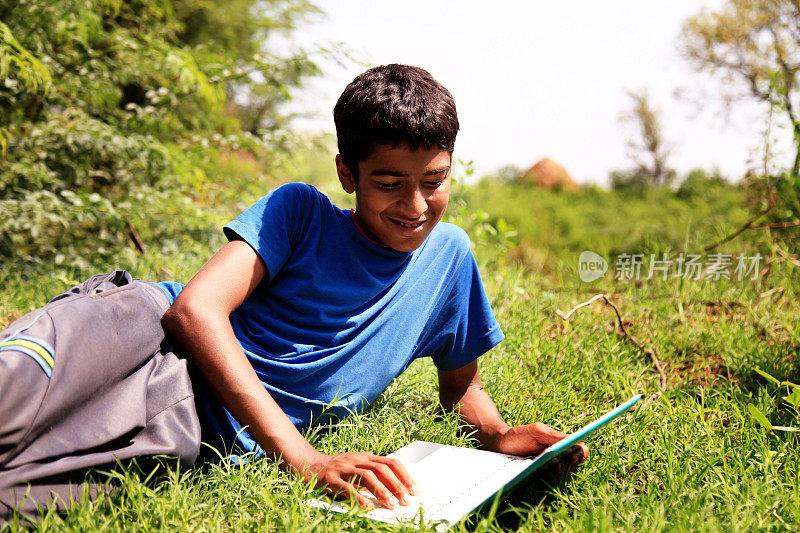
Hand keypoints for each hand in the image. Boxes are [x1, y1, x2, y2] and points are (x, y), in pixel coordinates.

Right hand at [301, 451, 416, 508]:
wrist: (308, 465)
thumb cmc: (336, 472)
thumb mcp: (357, 470)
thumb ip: (373, 478)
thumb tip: (396, 493)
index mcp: (366, 457)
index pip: (390, 462)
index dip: (404, 476)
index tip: (414, 490)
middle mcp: (356, 459)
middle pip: (382, 469)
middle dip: (397, 485)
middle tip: (406, 501)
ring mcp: (343, 467)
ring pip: (367, 476)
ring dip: (382, 491)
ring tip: (391, 504)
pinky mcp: (330, 477)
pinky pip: (346, 487)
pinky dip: (358, 497)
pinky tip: (367, 506)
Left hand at [492, 423, 588, 474]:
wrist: (499, 446)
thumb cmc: (517, 435)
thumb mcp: (535, 431)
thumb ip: (552, 435)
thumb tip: (571, 440)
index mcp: (559, 441)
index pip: (579, 448)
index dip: (581, 453)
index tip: (574, 456)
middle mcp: (557, 453)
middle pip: (574, 461)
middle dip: (569, 463)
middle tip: (558, 463)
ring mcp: (550, 464)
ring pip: (563, 471)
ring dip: (559, 470)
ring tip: (550, 466)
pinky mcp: (542, 473)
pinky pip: (552, 478)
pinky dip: (550, 476)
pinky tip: (543, 472)